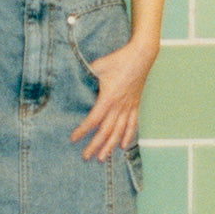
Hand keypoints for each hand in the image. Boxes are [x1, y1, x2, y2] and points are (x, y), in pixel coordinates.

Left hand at [70, 38, 157, 161]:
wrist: (141, 56)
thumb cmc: (118, 60)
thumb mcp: (98, 66)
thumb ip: (86, 76)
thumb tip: (73, 81)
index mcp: (108, 98)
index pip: (93, 120)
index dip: (83, 131)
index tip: (74, 139)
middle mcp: (119, 106)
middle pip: (106, 131)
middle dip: (95, 145)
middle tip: (86, 157)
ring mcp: (129, 107)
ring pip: (119, 131)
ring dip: (110, 146)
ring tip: (102, 157)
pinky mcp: (136, 104)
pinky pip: (132, 124)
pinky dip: (127, 136)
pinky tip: (122, 146)